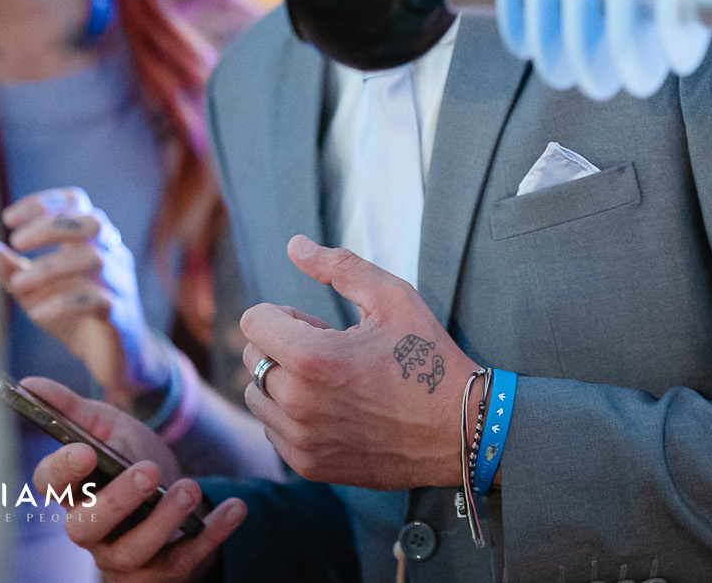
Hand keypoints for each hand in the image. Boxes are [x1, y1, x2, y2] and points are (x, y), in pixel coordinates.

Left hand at [0, 187, 170, 405]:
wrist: (113, 355)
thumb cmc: (73, 312)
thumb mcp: (34, 288)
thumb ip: (9, 267)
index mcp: (91, 238)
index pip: (76, 201)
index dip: (45, 202)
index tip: (9, 218)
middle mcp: (110, 252)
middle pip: (91, 221)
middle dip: (51, 226)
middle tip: (16, 241)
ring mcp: (117, 281)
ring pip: (92, 258)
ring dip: (50, 266)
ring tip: (18, 285)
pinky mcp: (119, 312)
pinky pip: (96, 299)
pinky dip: (64, 302)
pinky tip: (38, 312)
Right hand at [25, 377, 241, 582]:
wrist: (171, 501)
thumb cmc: (129, 460)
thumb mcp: (106, 429)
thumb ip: (73, 409)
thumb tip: (29, 383)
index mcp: (74, 490)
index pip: (51, 485)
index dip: (63, 471)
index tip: (84, 451)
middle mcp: (92, 530)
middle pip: (87, 525)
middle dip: (117, 500)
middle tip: (148, 471)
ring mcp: (126, 557)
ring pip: (134, 551)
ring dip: (163, 521)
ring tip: (190, 489)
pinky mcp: (164, 572)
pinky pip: (185, 560)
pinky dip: (212, 535)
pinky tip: (234, 508)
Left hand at [238, 235, 474, 489]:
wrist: (458, 430)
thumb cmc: (427, 356)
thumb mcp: (392, 297)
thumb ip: (338, 266)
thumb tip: (294, 245)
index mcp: (313, 358)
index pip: (253, 322)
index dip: (284, 315)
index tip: (316, 325)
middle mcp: (299, 402)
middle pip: (253, 358)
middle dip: (282, 346)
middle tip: (330, 351)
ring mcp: (302, 439)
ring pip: (257, 396)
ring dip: (282, 382)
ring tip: (329, 381)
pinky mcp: (309, 465)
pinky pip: (273, 431)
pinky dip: (291, 416)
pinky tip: (331, 409)